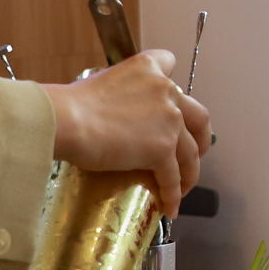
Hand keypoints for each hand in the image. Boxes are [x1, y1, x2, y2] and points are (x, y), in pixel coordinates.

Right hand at [43, 49, 211, 220]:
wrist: (67, 120)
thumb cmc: (70, 104)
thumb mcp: (100, 83)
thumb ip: (121, 94)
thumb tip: (115, 114)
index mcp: (147, 67)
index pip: (170, 62)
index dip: (171, 84)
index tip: (171, 101)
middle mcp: (166, 89)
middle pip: (198, 116)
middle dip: (201, 137)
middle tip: (195, 152)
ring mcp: (168, 120)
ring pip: (191, 152)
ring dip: (190, 173)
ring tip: (183, 187)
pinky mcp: (162, 149)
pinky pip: (173, 177)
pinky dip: (172, 194)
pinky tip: (169, 207)